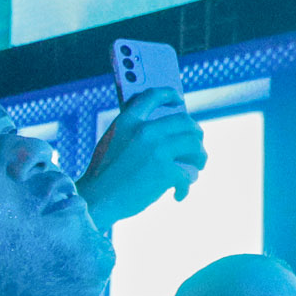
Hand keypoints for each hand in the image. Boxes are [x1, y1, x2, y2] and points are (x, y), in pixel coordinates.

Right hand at [79, 93, 206, 226]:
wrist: (96, 201)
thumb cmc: (103, 177)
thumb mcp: (111, 143)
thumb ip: (132, 132)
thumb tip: (165, 133)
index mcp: (127, 121)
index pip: (153, 95)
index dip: (169, 94)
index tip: (178, 100)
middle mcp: (144, 130)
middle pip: (184, 121)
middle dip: (196, 133)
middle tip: (196, 145)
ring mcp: (157, 149)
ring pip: (194, 145)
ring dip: (199, 157)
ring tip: (196, 167)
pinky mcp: (166, 171)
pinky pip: (188, 174)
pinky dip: (186, 186)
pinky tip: (178, 194)